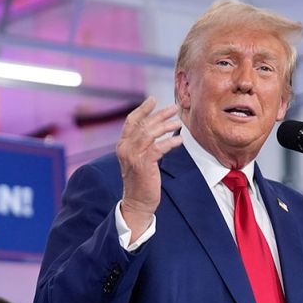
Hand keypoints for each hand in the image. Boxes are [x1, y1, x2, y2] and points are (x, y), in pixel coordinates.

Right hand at [116, 97, 181, 228]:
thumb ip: (142, 144)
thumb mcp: (137, 159)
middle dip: (160, 114)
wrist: (136, 203)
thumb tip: (155, 129)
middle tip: (174, 108)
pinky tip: (179, 139)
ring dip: (166, 125)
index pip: (131, 121)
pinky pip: (158, 148)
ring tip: (178, 122)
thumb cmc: (140, 182)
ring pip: (150, 133)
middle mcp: (125, 148)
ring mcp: (133, 156)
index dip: (143, 109)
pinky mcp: (144, 164)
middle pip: (143, 124)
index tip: (153, 99)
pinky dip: (170, 142)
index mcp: (123, 145)